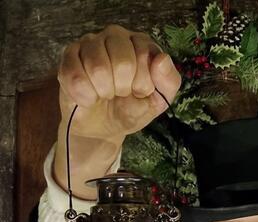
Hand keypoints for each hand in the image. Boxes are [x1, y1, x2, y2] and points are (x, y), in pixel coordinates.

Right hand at [53, 24, 181, 198]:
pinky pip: (75, 75)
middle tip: (120, 94)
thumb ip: (169, 82)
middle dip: (123, 88)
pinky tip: (89, 98)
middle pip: (122, 60)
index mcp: (141, 44)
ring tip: (105, 95)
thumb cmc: (132, 110)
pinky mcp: (68, 58)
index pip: (145, 55)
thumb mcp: (158, 102)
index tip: (139, 92)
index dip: (142, 82)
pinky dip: (85, 95)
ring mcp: (89, 44)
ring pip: (98, 67)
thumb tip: (162, 59)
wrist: (103, 129)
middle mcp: (115, 37)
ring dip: (104, 92)